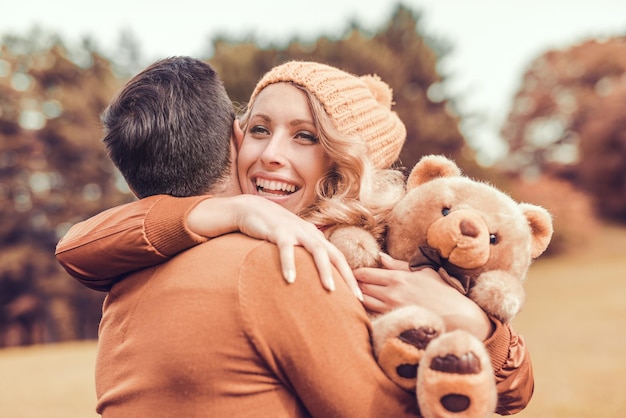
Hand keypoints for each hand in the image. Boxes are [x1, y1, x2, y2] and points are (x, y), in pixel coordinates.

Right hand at [187, 195, 361, 299]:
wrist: (252, 209)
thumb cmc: (274, 230)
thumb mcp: (293, 242)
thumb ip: (304, 256)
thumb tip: (313, 279)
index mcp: (316, 237)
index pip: (338, 258)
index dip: (350, 277)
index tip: (358, 297)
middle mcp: (311, 234)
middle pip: (334, 255)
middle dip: (347, 276)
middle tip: (356, 296)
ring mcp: (296, 231)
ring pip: (317, 250)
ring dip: (324, 270)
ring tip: (330, 289)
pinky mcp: (279, 231)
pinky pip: (286, 249)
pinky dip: (289, 264)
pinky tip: (290, 280)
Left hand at [354, 253, 491, 339]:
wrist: (459, 316)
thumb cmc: (442, 291)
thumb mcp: (422, 272)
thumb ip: (398, 265)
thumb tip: (380, 257)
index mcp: (397, 278)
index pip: (364, 274)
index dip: (354, 273)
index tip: (349, 272)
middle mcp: (391, 293)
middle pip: (360, 287)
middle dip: (352, 285)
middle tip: (346, 283)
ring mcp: (392, 310)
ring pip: (363, 302)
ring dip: (356, 298)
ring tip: (350, 296)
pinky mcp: (395, 322)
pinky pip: (372, 316)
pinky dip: (365, 311)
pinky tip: (362, 310)